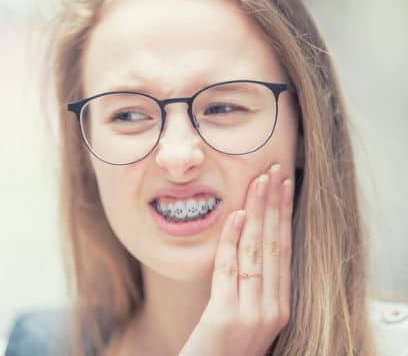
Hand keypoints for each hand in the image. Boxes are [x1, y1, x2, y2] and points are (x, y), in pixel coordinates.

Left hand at [178, 164, 293, 355]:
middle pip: (276, 246)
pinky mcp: (226, 318)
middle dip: (276, 205)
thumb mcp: (244, 313)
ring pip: (257, 253)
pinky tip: (237, 215)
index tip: (284, 186)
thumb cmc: (223, 346)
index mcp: (280, 306)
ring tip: (259, 182)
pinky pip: (230, 270)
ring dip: (258, 213)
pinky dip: (233, 241)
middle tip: (275, 171)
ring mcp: (252, 315)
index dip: (285, 216)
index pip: (285, 251)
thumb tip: (245, 238)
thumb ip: (250, 283)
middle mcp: (273, 310)